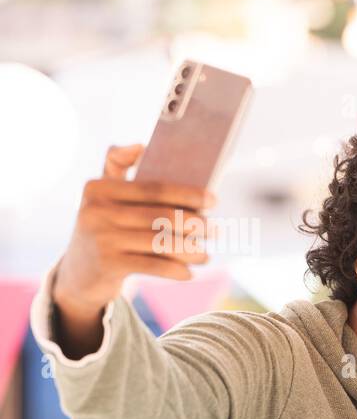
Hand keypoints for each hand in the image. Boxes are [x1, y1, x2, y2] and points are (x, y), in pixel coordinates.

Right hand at [53, 144, 213, 320]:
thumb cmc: (104, 227)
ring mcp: (101, 238)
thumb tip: (140, 145)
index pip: (152, 188)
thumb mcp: (103, 196)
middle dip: (195, 224)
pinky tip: (189, 273)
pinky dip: (176, 270)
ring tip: (206, 254)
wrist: (79, 272)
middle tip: (216, 230)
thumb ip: (117, 166)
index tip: (213, 200)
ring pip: (160, 243)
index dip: (187, 193)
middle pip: (161, 216)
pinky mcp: (108, 265)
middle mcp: (96, 211)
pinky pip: (153, 266)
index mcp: (98, 188)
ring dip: (191, 250)